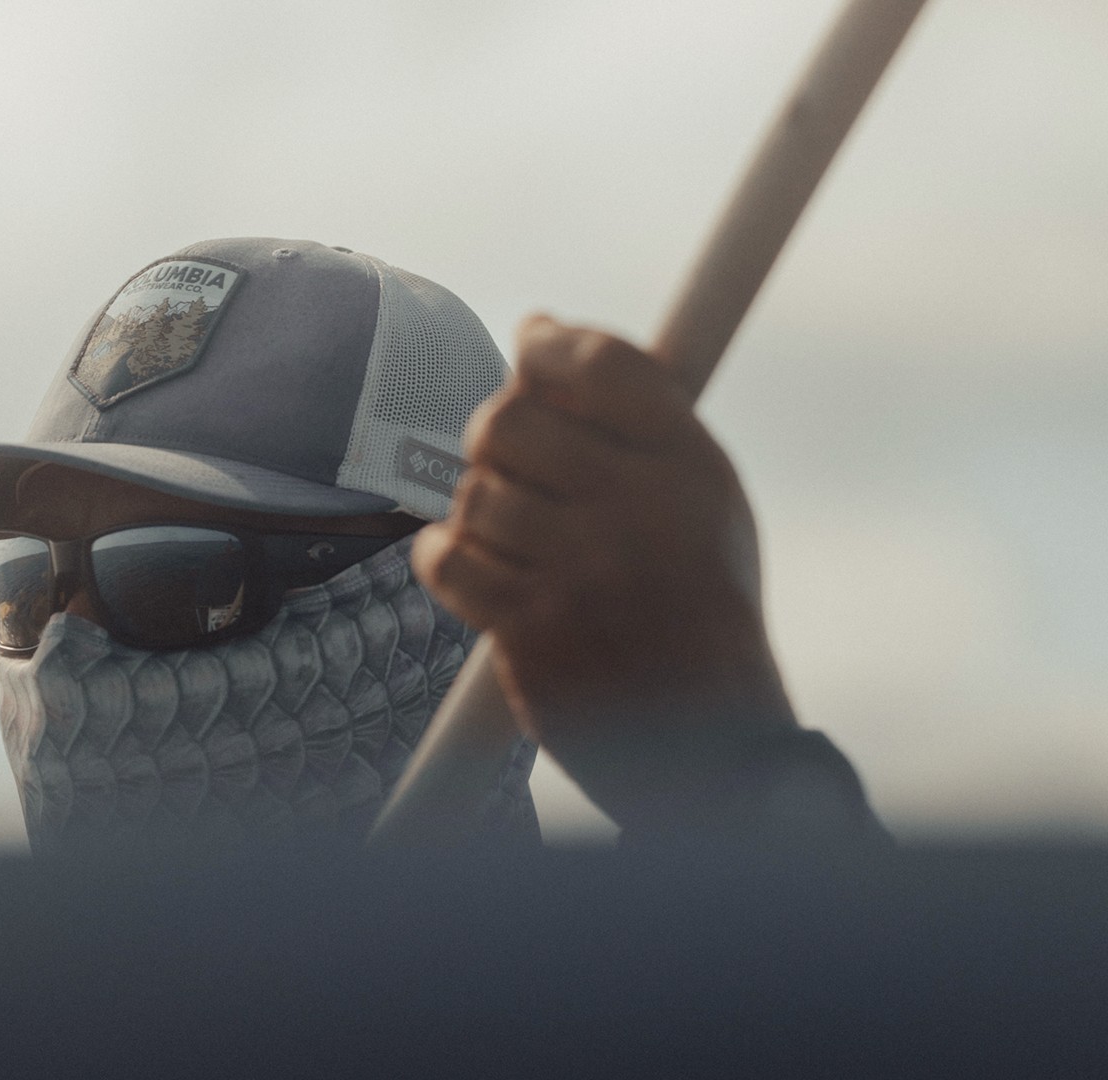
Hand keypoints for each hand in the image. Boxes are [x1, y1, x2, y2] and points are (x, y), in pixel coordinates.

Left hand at [411, 315, 793, 753]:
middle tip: (514, 458)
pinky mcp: (531, 630)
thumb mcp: (704, 497)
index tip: (533, 346)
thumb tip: (536, 327)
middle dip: (497, 431)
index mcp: (690, 466)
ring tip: (518, 534)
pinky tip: (478, 565)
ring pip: (474, 492)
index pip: (602, 362)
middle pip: (511, 419)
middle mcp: (638, 511)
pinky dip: (448, 557)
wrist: (707, 739)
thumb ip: (634, 416)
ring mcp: (581, 573)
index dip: (549, 342)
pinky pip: (446, 559)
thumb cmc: (696, 600)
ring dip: (480, 508)